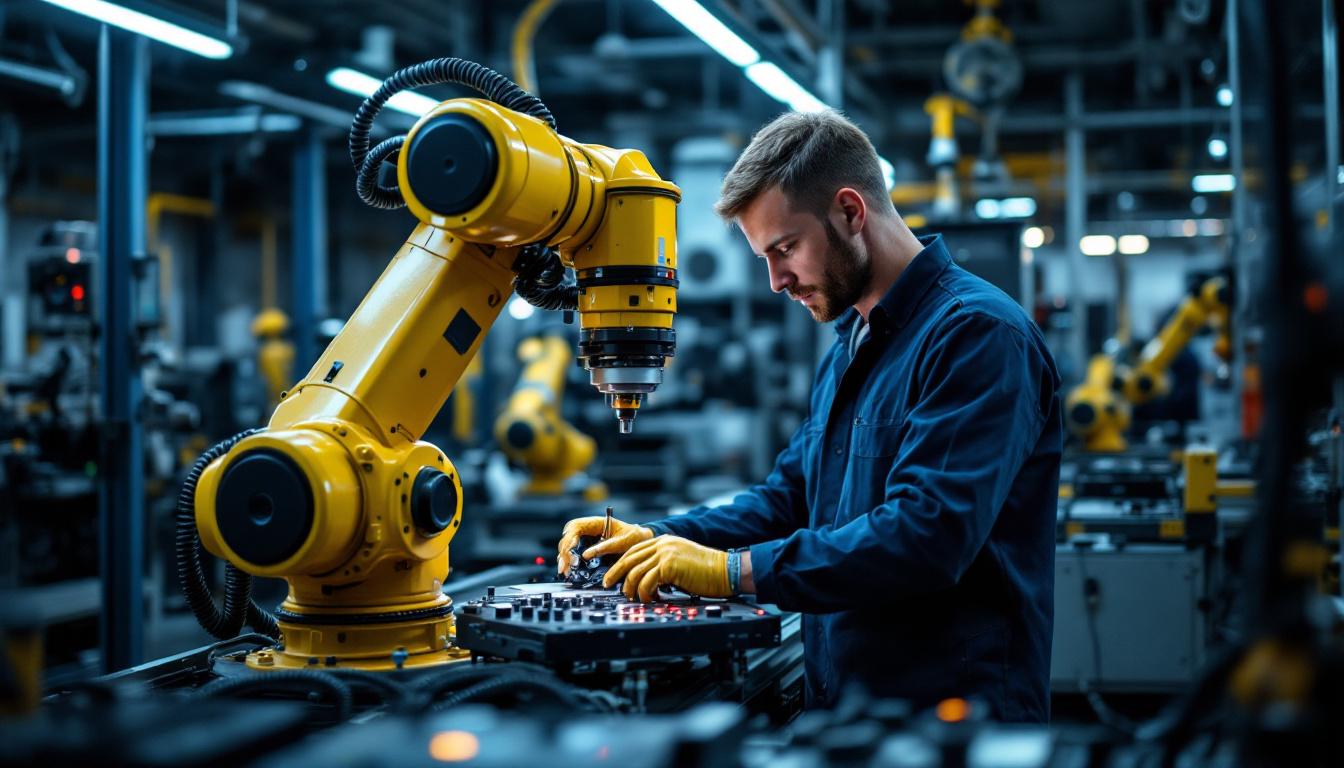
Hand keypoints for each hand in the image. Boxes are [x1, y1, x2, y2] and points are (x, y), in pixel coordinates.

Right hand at [556, 515, 653, 575]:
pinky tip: (569, 571)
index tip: (569, 552)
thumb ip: (605, 547)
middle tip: (565, 566)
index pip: (575, 526)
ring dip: (564, 558)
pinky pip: (574, 554)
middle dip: (564, 552)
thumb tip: (585, 555)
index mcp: (595, 522)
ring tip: (565, 571)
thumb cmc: (634, 537)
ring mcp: (586, 539)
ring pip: (568, 546)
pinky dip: (570, 562)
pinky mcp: (587, 548)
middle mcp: (588, 529)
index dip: (569, 539)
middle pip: (568, 537)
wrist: (642, 541)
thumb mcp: (623, 541)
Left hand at [602, 535, 729, 601]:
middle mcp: (662, 544)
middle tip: (608, 586)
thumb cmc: (707, 571)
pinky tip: (649, 599)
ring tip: (633, 599)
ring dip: (631, 589)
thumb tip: (646, 580)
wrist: (725, 571)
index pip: (634, 550)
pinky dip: (644, 594)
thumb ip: (663, 564)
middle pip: (629, 558)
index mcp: (664, 541)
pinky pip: (646, 582)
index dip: (620, 563)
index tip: (611, 576)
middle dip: (615, 574)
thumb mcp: (681, 561)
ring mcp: (665, 553)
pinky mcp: (669, 565)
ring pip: (635, 572)